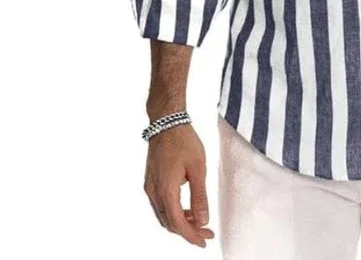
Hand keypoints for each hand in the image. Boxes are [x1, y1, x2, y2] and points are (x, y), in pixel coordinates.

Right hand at [143, 123, 214, 247]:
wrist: (166, 123)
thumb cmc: (184, 141)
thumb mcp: (198, 168)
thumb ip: (199, 196)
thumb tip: (203, 220)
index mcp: (166, 190)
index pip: (177, 223)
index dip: (191, 236)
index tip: (204, 241)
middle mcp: (153, 192)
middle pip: (169, 223)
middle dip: (188, 231)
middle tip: (206, 233)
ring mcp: (150, 187)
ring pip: (164, 215)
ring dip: (180, 222)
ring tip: (199, 222)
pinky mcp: (150, 182)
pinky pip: (161, 205)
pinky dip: (174, 212)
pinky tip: (187, 209)